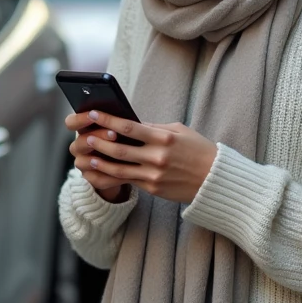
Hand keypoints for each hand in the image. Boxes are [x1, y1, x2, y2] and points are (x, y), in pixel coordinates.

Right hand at [66, 112, 131, 201]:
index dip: (79, 119)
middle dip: (97, 136)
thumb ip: (116, 121)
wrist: (128, 164)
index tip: (93, 114)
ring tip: (116, 154)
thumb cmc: (124, 139)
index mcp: (83, 130)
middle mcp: (79, 147)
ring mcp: (83, 163)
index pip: (71, 123)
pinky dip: (111, 176)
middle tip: (114, 134)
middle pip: (79, 142)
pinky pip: (97, 179)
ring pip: (83, 162)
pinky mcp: (91, 179)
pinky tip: (126, 173)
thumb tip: (122, 113)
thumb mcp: (120, 127)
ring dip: (99, 157)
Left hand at [71, 110, 218, 203]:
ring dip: (100, 162)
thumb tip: (131, 124)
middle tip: (86, 136)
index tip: (94, 113)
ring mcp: (154, 175)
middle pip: (120, 150)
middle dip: (100, 142)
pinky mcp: (153, 188)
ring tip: (87, 156)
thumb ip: (154, 128)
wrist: (215, 180)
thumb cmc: (198, 150)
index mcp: (164, 138)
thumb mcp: (179, 131)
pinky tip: (99, 172)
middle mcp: (157, 157)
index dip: (109, 120)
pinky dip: (110, 177)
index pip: (129, 128)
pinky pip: (127, 182)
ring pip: (119, 169)